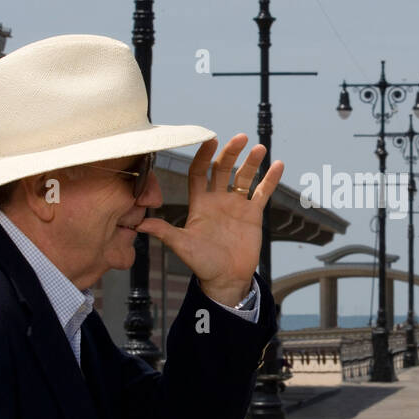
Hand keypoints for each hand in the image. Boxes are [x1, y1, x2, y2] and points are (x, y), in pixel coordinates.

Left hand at [136, 135, 283, 306]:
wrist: (226, 279)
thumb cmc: (202, 264)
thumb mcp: (182, 246)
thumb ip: (165, 232)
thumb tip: (139, 224)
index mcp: (200, 203)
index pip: (199, 172)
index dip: (203, 156)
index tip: (209, 140)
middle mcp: (218, 199)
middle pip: (223, 169)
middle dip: (230, 153)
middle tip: (240, 138)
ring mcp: (236, 205)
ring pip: (244, 177)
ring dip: (251, 162)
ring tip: (259, 148)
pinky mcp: (253, 214)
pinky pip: (262, 192)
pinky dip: (270, 179)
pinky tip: (278, 165)